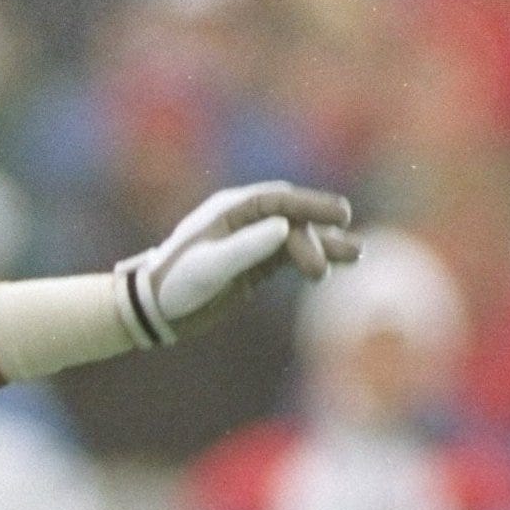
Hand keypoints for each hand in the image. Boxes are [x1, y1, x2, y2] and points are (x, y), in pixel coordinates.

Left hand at [116, 182, 358, 342]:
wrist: (153, 309)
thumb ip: (248, 246)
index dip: (313, 205)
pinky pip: (289, 257)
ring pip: (296, 237)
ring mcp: (250, 242)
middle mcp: (243, 221)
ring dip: (324, 245)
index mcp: (231, 210)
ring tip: (356, 256)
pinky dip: (310, 259)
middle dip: (322, 230)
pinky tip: (331, 268)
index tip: (341, 216)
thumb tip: (285, 227)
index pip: (280, 201)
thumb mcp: (211, 266)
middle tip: (351, 249)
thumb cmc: (176, 284)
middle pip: (293, 216)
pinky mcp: (252, 265)